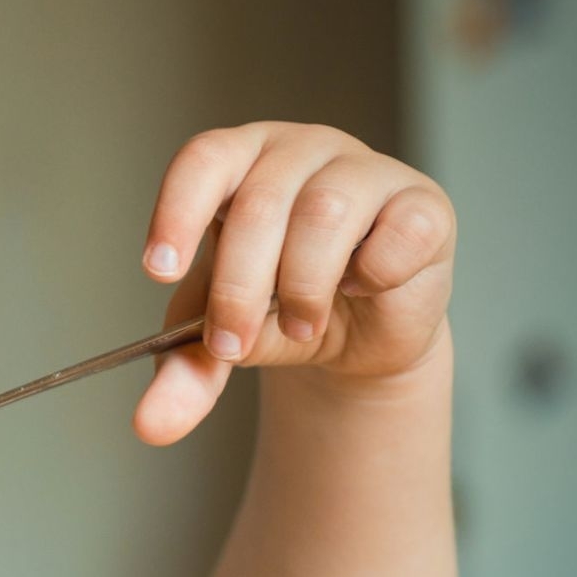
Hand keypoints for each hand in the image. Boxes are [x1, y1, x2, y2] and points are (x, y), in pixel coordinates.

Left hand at [132, 122, 454, 445]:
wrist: (351, 338)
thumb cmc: (274, 309)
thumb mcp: (217, 339)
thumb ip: (184, 374)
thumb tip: (153, 426)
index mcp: (240, 162)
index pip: (203, 161)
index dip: (178, 213)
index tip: (160, 270)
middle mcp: (300, 151)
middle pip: (259, 201)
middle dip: (238, 287)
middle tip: (232, 343)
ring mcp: (365, 169)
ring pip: (324, 213)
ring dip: (303, 286)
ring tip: (300, 325)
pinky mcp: (423, 204)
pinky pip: (398, 232)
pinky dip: (374, 273)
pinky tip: (362, 288)